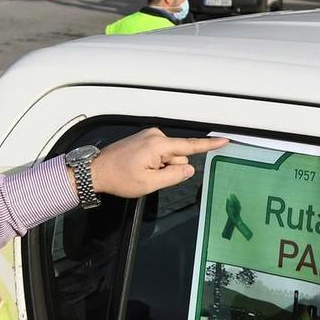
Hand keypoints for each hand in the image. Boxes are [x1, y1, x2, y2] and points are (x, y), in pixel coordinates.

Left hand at [88, 129, 225, 197]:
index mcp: (158, 145)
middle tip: (149, 177)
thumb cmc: (118, 177)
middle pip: (177, 156)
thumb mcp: (149, 183)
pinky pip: (158, 153)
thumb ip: (174, 176)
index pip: (190, 146)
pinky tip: (138, 168)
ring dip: (160, 167)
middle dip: (169, 168)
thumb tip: (189, 169)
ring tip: (140, 172)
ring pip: (168, 156)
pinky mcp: (143, 139)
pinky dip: (154, 163)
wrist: (95, 171)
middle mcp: (155, 136)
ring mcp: (148, 136)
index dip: (209, 145)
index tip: (224, 140)